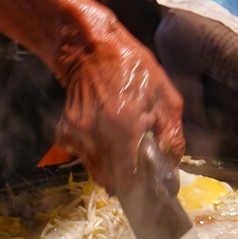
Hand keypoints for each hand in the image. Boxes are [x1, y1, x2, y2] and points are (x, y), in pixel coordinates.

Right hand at [54, 18, 184, 193]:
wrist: (89, 49)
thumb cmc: (132, 68)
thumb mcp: (166, 97)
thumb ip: (172, 137)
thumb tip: (171, 170)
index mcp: (124, 127)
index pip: (130, 180)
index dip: (142, 190)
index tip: (151, 190)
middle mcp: (96, 136)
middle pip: (112, 183)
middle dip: (128, 182)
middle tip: (139, 170)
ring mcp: (77, 136)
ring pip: (97, 174)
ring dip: (112, 170)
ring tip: (122, 148)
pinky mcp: (65, 134)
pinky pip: (84, 159)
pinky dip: (96, 156)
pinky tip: (105, 136)